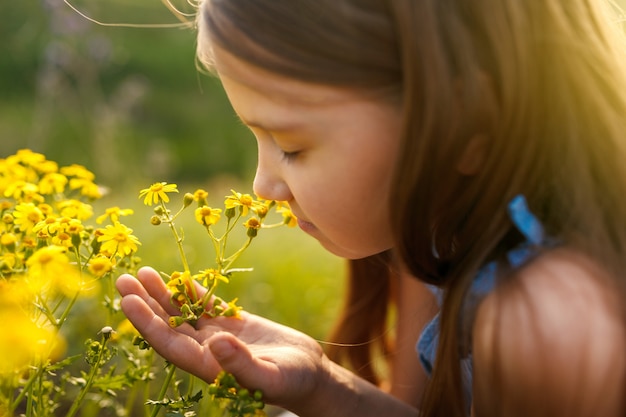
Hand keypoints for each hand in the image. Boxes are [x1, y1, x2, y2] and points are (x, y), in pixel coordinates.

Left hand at [116, 267, 327, 408]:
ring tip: (142, 272)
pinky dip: (191, 291)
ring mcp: (217, 336)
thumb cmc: (292, 382)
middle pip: (168, 325)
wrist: (309, 374)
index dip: (147, 323)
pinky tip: (176, 277)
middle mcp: (205, 351)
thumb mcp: (271, 376)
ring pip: (183, 312)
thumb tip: (215, 343)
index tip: (129, 301)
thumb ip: (242, 364)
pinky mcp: (232, 323)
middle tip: (123, 279)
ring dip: (162, 294)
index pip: (169, 343)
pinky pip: (206, 305)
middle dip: (145, 303)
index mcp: (208, 367)